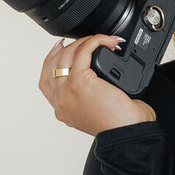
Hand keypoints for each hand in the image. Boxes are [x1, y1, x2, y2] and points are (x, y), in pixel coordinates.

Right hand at [37, 34, 156, 136]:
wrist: (128, 133)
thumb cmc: (122, 127)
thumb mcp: (98, 112)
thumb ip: (90, 98)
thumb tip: (100, 79)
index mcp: (63, 110)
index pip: (46, 81)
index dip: (51, 61)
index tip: (60, 49)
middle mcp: (61, 102)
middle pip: (52, 65)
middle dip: (65, 48)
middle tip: (80, 41)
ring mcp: (67, 91)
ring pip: (66, 56)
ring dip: (82, 43)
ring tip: (99, 40)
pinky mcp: (79, 82)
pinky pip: (83, 52)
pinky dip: (94, 42)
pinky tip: (106, 41)